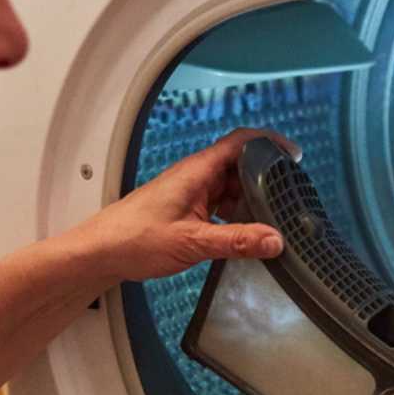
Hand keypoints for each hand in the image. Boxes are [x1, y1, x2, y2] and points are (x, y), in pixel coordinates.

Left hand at [78, 128, 301, 282]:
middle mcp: (195, 177)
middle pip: (240, 166)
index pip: (240, 142)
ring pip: (230, 188)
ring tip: (273, 220)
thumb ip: (236, 241)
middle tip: (291, 196)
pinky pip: (219, 205)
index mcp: (196, 171)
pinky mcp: (185, 210)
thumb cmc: (133, 239)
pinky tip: (244, 235)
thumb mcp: (192, 242)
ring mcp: (190, 193)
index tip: (293, 154)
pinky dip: (235, 215)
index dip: (269, 142)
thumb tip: (274, 240)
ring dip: (250, 201)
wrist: (100, 252)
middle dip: (266, 179)